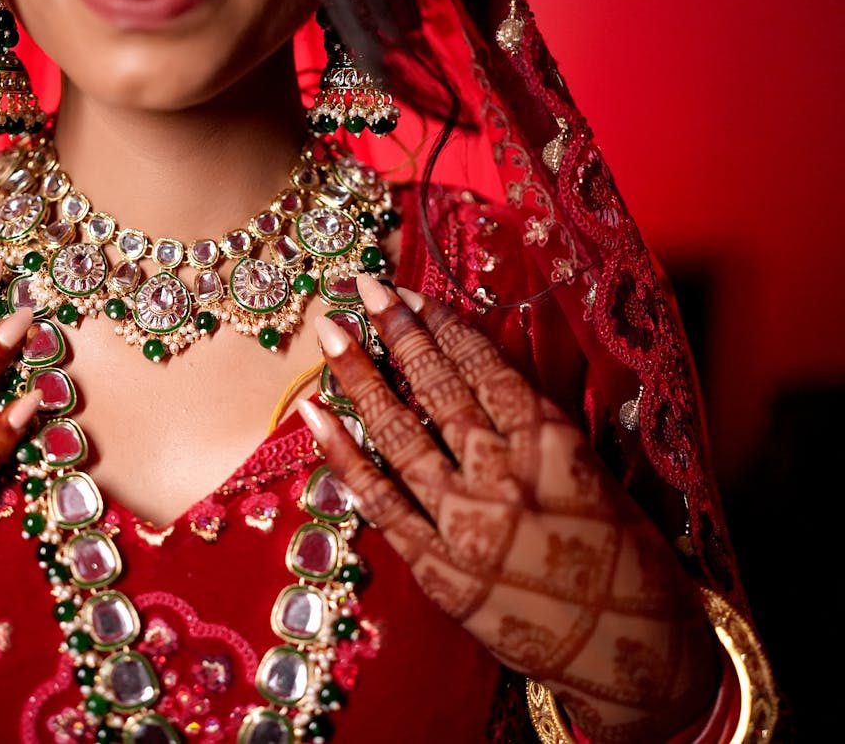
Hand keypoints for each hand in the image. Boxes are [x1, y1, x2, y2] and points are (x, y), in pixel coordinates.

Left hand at [299, 275, 718, 742]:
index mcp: (555, 448)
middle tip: (363, 288)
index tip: (412, 293)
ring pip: (400, 435)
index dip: (444, 327)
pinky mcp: (437, 570)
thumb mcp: (599, 479)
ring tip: (331, 334)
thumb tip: (486, 376)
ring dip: (360, 379)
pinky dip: (343, 457)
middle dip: (398, 335)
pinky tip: (314, 415)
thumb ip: (541, 430)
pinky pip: (379, 503)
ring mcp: (465, 526)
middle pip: (440, 391)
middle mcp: (505, 479)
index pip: (488, 370)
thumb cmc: (630, 564)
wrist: (635, 659)